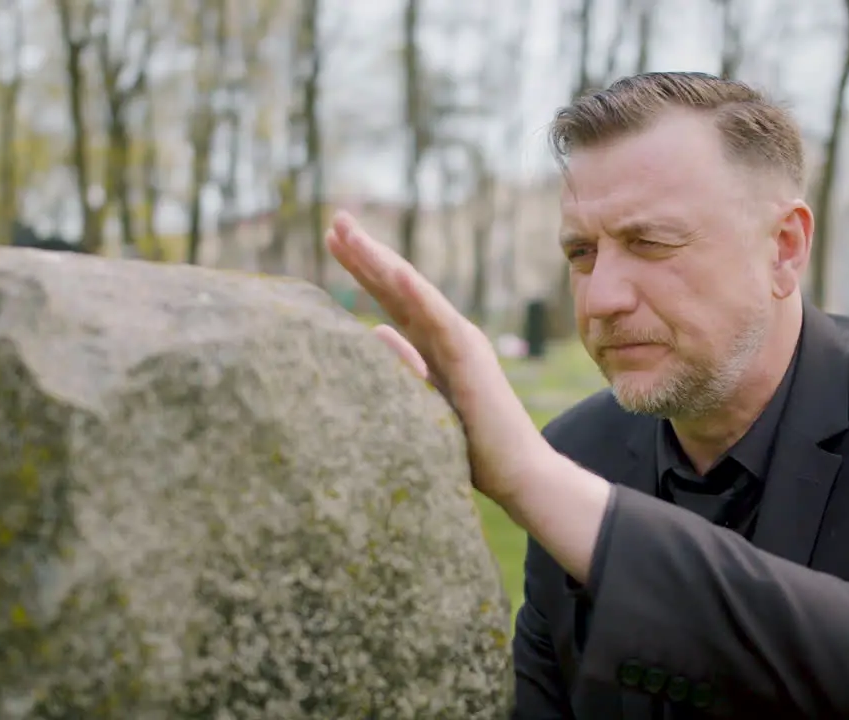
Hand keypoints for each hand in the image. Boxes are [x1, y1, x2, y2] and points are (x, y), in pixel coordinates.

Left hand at [324, 211, 547, 507]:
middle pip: (397, 286)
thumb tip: (372, 331)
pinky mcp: (470, 359)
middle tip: (335, 220)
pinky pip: (439, 321)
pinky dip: (418, 295)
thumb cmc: (470, 446)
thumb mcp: (420, 403)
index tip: (331, 240)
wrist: (517, 472)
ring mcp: (459, 342)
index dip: (362, 268)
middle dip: (365, 252)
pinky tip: (396, 272)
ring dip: (381, 261)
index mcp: (433, 344)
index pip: (391, 298)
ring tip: (351, 234)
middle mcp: (446, 334)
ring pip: (413, 292)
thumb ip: (401, 367)